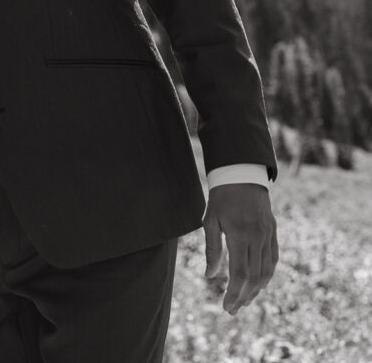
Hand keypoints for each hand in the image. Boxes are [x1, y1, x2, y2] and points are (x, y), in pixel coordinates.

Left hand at [203, 182, 277, 315]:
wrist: (241, 173)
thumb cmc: (221, 196)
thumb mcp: (210, 219)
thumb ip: (212, 248)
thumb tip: (210, 276)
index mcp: (240, 234)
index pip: (240, 273)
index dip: (234, 293)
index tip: (226, 307)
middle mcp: (257, 236)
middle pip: (254, 276)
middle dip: (244, 296)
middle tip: (233, 309)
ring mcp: (267, 234)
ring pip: (266, 270)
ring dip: (256, 289)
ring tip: (244, 300)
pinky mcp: (273, 231)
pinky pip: (273, 259)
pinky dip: (267, 274)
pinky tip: (258, 283)